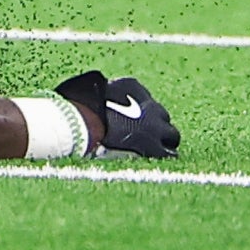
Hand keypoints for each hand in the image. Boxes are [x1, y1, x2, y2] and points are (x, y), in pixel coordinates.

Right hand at [54, 70, 178, 158]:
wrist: (88, 123)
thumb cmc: (78, 108)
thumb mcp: (87, 91)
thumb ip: (93, 94)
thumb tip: (79, 95)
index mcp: (132, 86)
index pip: (144, 98)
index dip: (139, 111)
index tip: (132, 120)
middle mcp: (148, 103)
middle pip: (162, 115)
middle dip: (157, 126)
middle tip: (146, 137)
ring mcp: (155, 125)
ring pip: (171, 134)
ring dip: (164, 141)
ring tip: (156, 152)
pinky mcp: (156, 145)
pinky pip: (169, 153)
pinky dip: (165, 156)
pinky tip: (160, 162)